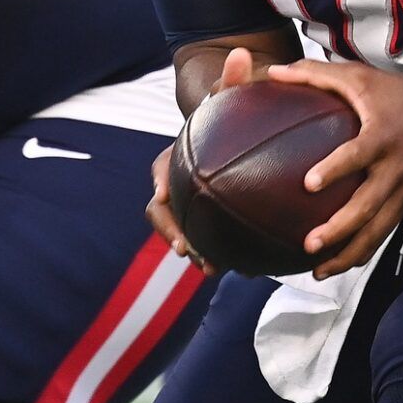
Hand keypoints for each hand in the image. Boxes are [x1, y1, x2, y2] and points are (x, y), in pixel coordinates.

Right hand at [145, 143, 216, 276]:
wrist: (217, 133)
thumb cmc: (195, 142)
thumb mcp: (177, 151)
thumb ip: (162, 171)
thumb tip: (159, 196)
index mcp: (165, 193)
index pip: (159, 215)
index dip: (170, 233)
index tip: (182, 249)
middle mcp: (177, 207)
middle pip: (179, 237)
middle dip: (194, 254)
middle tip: (209, 267)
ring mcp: (194, 214)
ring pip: (197, 243)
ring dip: (206, 258)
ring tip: (221, 269)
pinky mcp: (215, 219)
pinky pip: (216, 239)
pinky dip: (225, 252)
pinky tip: (243, 264)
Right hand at [148, 47, 266, 274]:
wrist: (238, 124)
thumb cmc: (232, 108)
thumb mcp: (231, 93)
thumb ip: (234, 77)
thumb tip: (242, 53)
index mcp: (174, 160)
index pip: (159, 181)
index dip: (162, 196)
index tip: (169, 209)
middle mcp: (177, 185)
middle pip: (165, 216)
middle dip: (174, 235)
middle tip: (192, 253)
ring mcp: (192, 203)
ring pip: (188, 233)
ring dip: (199, 251)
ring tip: (216, 267)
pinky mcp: (213, 217)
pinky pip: (213, 238)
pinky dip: (223, 252)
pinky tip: (248, 265)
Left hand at [266, 60, 402, 279]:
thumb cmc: (389, 91)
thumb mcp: (356, 76)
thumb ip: (315, 74)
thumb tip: (271, 71)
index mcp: (383, 134)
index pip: (359, 154)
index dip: (337, 168)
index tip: (309, 183)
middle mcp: (396, 167)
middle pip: (370, 205)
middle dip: (341, 228)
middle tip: (309, 243)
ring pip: (378, 230)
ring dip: (349, 252)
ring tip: (317, 269)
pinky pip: (382, 234)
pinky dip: (360, 253)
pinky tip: (333, 267)